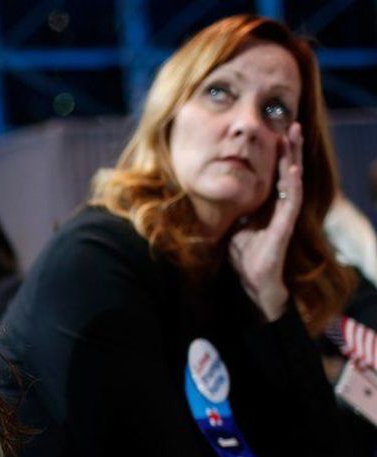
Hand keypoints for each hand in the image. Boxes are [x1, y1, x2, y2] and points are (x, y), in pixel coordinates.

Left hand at [228, 122, 301, 321]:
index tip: (276, 131)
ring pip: (293, 180)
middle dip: (290, 147)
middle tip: (291, 124)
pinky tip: (291, 169)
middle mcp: (279, 206)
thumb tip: (213, 192)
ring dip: (294, 157)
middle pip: (287, 170)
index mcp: (268, 204)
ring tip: (294, 137)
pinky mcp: (284, 227)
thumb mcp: (233, 223)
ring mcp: (284, 215)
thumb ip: (231, 207)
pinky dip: (291, 184)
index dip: (278, 152)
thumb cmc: (243, 253)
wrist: (250, 280)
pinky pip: (291, 202)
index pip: (276, 172)